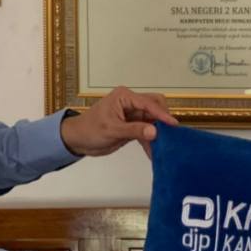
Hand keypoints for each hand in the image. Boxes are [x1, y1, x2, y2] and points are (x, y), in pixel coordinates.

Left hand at [61, 87, 178, 157]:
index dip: (161, 114)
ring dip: (158, 132)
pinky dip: (150, 141)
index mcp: (125, 97)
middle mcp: (131, 103)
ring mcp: (133, 114)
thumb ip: (134, 130)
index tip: (173, 125)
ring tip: (163, 147)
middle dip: (162, 120)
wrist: (78, 140)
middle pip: (155, 107)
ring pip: (153, 120)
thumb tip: (155, 132)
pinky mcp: (132, 126)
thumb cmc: (90, 130)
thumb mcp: (112, 130)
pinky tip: (153, 153)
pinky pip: (146, 131)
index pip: (148, 103)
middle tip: (169, 135)